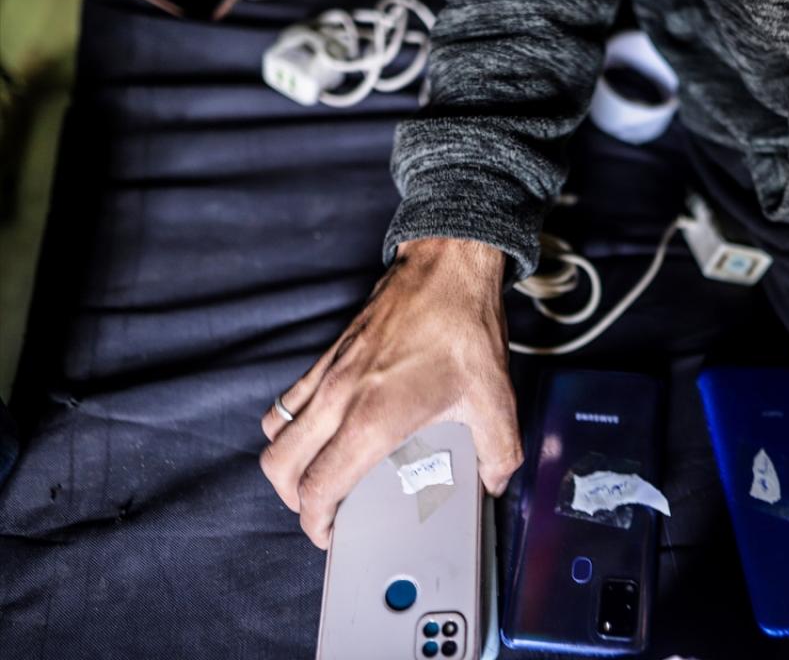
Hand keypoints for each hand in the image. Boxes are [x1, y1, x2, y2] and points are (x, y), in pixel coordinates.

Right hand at [259, 237, 521, 547]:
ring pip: (277, 432)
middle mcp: (339, 398)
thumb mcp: (496, 399)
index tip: (331, 534)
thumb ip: (499, 453)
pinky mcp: (328, 355)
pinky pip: (288, 400)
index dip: (315, 521)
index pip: (318, 486)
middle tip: (321, 510)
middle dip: (292, 499)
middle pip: (279, 465)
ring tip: (317, 475)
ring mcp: (328, 374)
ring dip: (287, 462)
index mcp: (373, 419)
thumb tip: (494, 483)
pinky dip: (292, 425)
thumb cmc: (465, 329)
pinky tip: (323, 431)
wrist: (447, 268)